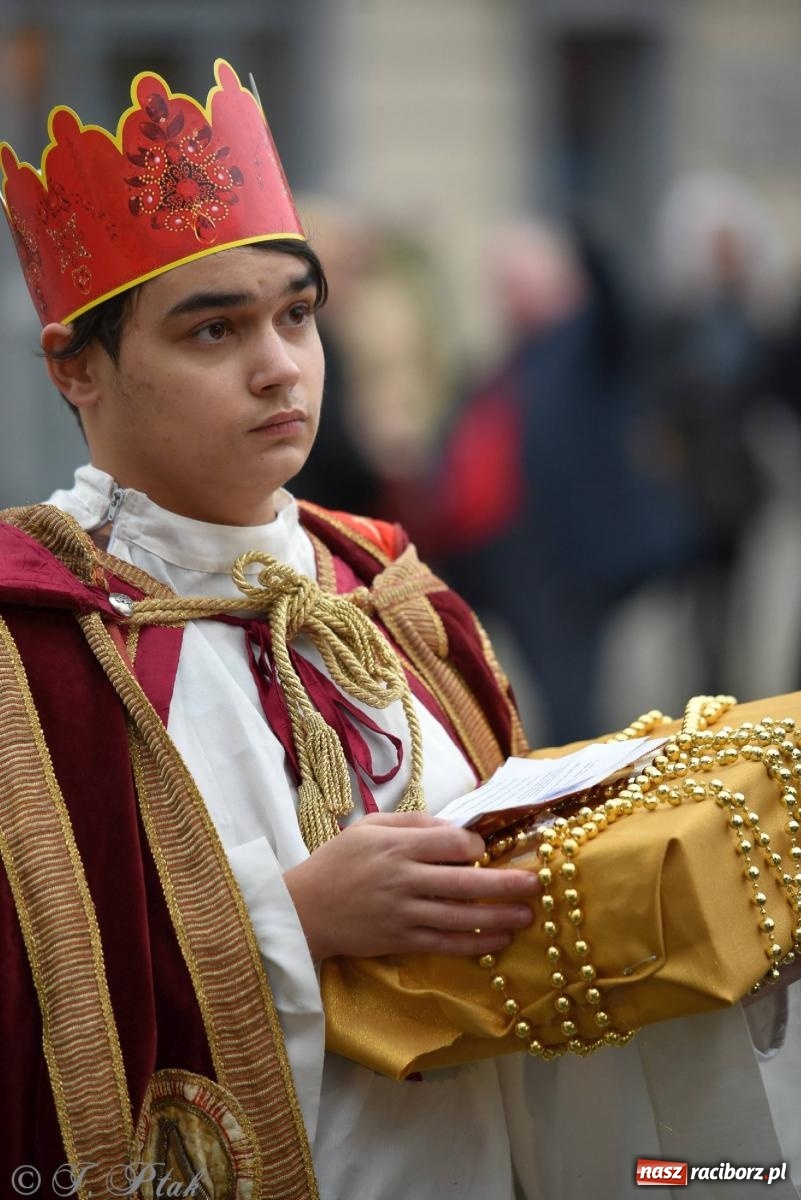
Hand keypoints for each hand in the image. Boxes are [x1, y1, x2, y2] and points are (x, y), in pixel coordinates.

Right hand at [283, 810, 538, 960]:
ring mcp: (402, 914)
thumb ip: (413, 824)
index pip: (451, 844)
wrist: (304, 909)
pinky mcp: (400, 940)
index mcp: (396, 846)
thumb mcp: (369, 827)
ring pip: (461, 918)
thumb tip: (455, 827)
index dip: (475, 848)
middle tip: (536, 884)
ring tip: (527, 916)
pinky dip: (473, 944)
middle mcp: (403, 879)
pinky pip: (444, 944)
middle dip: (506, 884)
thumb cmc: (338, 861)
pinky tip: (497, 941)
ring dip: (498, 918)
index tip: (483, 852)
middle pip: (465, 883)